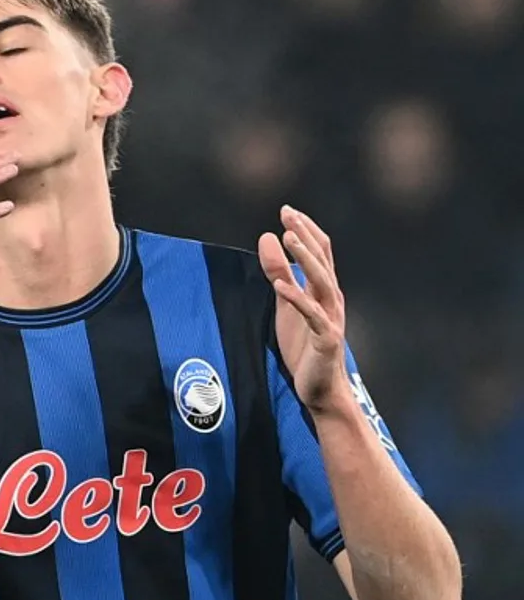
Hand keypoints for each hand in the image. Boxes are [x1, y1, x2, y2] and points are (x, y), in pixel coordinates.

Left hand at [257, 206, 348, 412]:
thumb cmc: (305, 346)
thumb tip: (268, 237)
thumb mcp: (286, 305)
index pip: (320, 252)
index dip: (305, 230)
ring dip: (305, 259)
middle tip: (288, 213)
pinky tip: (280, 286)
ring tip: (289, 238)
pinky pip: (312, 316)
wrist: (321, 389)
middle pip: (322, 260)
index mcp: (324, 290)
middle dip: (305, 235)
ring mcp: (331, 319)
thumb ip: (279, 273)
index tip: (287, 210)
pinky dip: (297, 298)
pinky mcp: (325, 340)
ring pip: (323, 282)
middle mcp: (332, 300)